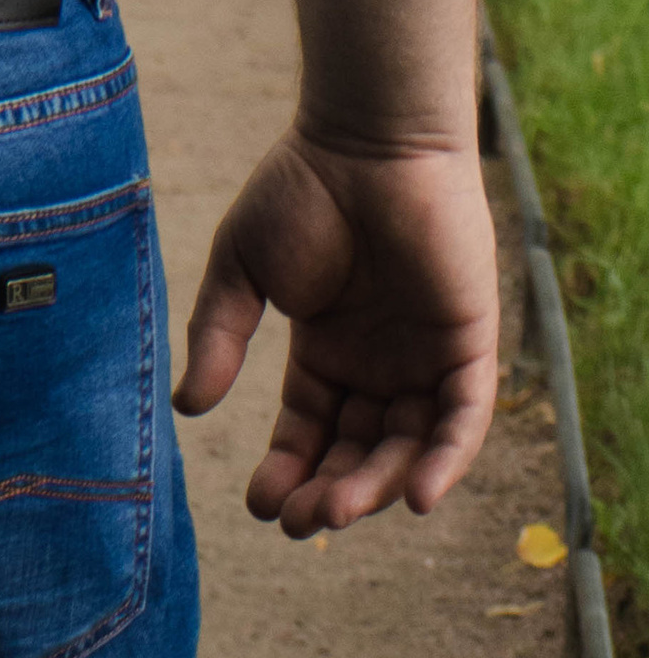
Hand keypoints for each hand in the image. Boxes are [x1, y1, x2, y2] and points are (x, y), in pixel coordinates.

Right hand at [174, 129, 498, 532]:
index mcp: (328, 350)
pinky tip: (415, 497)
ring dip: (377, 487)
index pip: (312, 431)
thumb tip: (188, 409)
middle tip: (299, 520)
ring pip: (408, 446)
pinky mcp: (469, 343)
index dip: (289, 469)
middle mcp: (380, 363)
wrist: (365, 137)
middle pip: (359, 451)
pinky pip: (464, 419)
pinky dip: (445, 460)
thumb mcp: (242, 268)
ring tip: (332, 511)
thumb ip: (219, 335)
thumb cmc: (300, 188)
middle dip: (330, 492)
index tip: (260, 505)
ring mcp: (426, 356)